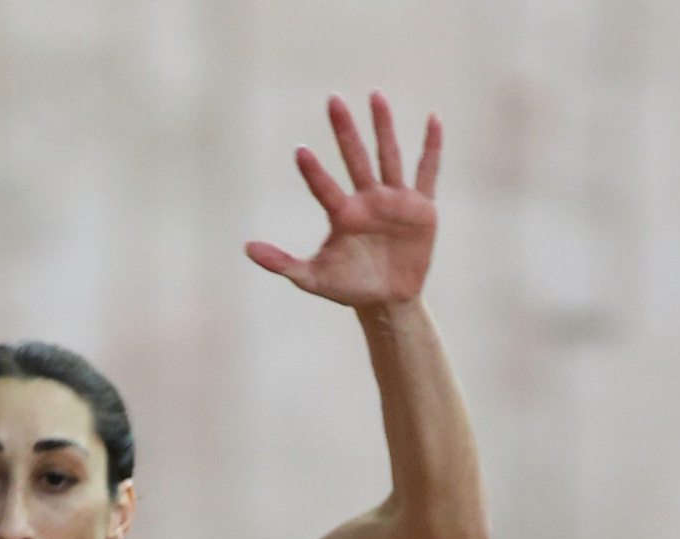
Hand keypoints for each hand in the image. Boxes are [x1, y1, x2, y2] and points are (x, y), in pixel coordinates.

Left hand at [246, 91, 441, 310]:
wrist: (387, 301)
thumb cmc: (349, 286)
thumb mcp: (312, 279)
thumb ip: (282, 263)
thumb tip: (247, 247)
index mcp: (342, 213)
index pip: (324, 188)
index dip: (313, 173)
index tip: (300, 152)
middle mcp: (367, 199)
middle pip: (355, 158)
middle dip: (344, 131)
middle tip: (332, 100)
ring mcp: (394, 200)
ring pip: (388, 156)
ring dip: (382, 126)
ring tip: (374, 95)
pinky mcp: (421, 208)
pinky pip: (427, 172)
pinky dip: (431, 147)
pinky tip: (433, 118)